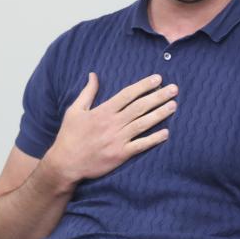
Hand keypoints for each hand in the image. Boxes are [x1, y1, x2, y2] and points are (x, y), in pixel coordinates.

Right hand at [44, 72, 176, 183]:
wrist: (65, 163)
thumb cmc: (69, 136)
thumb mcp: (74, 110)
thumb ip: (87, 92)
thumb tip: (93, 74)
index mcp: (103, 111)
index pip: (128, 94)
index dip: (144, 86)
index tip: (158, 78)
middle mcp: (112, 124)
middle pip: (140, 107)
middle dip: (158, 96)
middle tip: (174, 89)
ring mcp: (117, 140)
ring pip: (143, 124)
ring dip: (160, 114)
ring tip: (173, 105)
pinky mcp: (120, 155)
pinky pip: (140, 145)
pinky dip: (153, 139)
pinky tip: (166, 133)